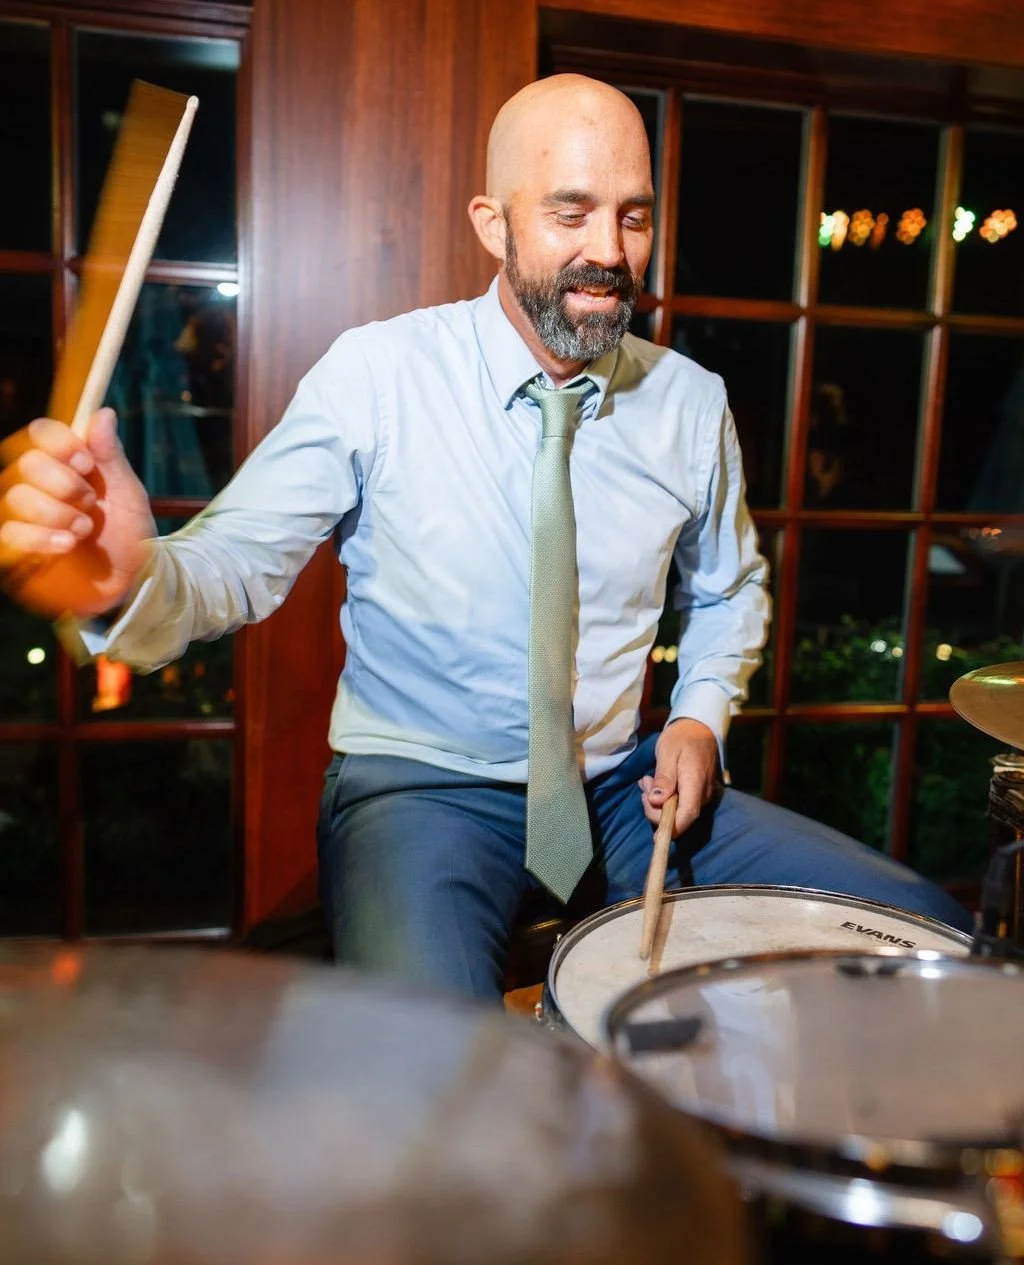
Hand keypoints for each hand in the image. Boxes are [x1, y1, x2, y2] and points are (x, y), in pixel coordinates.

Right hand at [0, 408, 154, 617]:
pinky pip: (11, 533)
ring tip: (85, 529)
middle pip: (27, 463)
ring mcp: (28, 515)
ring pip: (17, 497)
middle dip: (62, 483)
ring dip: (56, 513)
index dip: (58, 443)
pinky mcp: (19, 546)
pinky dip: (41, 537)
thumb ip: (112, 457)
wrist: (131, 580)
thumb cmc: (129, 534)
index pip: (41, 433)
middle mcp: (42, 484)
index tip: (86, 462)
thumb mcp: (129, 494)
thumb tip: (104, 413)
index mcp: (67, 464)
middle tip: (90, 503)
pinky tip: (67, 543)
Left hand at [638, 719, 719, 835]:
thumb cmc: (682, 738)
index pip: (687, 815)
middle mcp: (702, 794)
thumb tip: (657, 801)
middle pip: (679, 817)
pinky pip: (680, 803)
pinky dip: (665, 797)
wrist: (699, 727)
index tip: (652, 831)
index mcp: (696, 784)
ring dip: (658, 801)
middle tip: (645, 784)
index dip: (669, 827)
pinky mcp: (697, 793)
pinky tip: (656, 782)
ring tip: (648, 779)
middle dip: (656, 808)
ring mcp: (701, 795)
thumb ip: (664, 778)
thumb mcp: (668, 753)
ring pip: (677, 810)